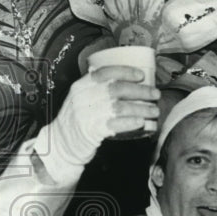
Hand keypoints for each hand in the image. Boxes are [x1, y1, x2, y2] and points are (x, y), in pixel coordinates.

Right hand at [38, 65, 159, 179]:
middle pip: (116, 89)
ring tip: (154, 111)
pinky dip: (130, 123)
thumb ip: (95, 88)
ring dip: (141, 108)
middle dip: (140, 91)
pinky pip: (114, 124)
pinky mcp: (90, 132)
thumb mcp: (79, 98)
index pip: (104, 72)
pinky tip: (141, 122)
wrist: (61, 144)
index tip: (141, 75)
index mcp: (80, 86)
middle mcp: (82, 98)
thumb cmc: (76, 120)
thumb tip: (123, 78)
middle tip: (155, 94)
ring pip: (119, 107)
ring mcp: (85, 115)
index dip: (125, 72)